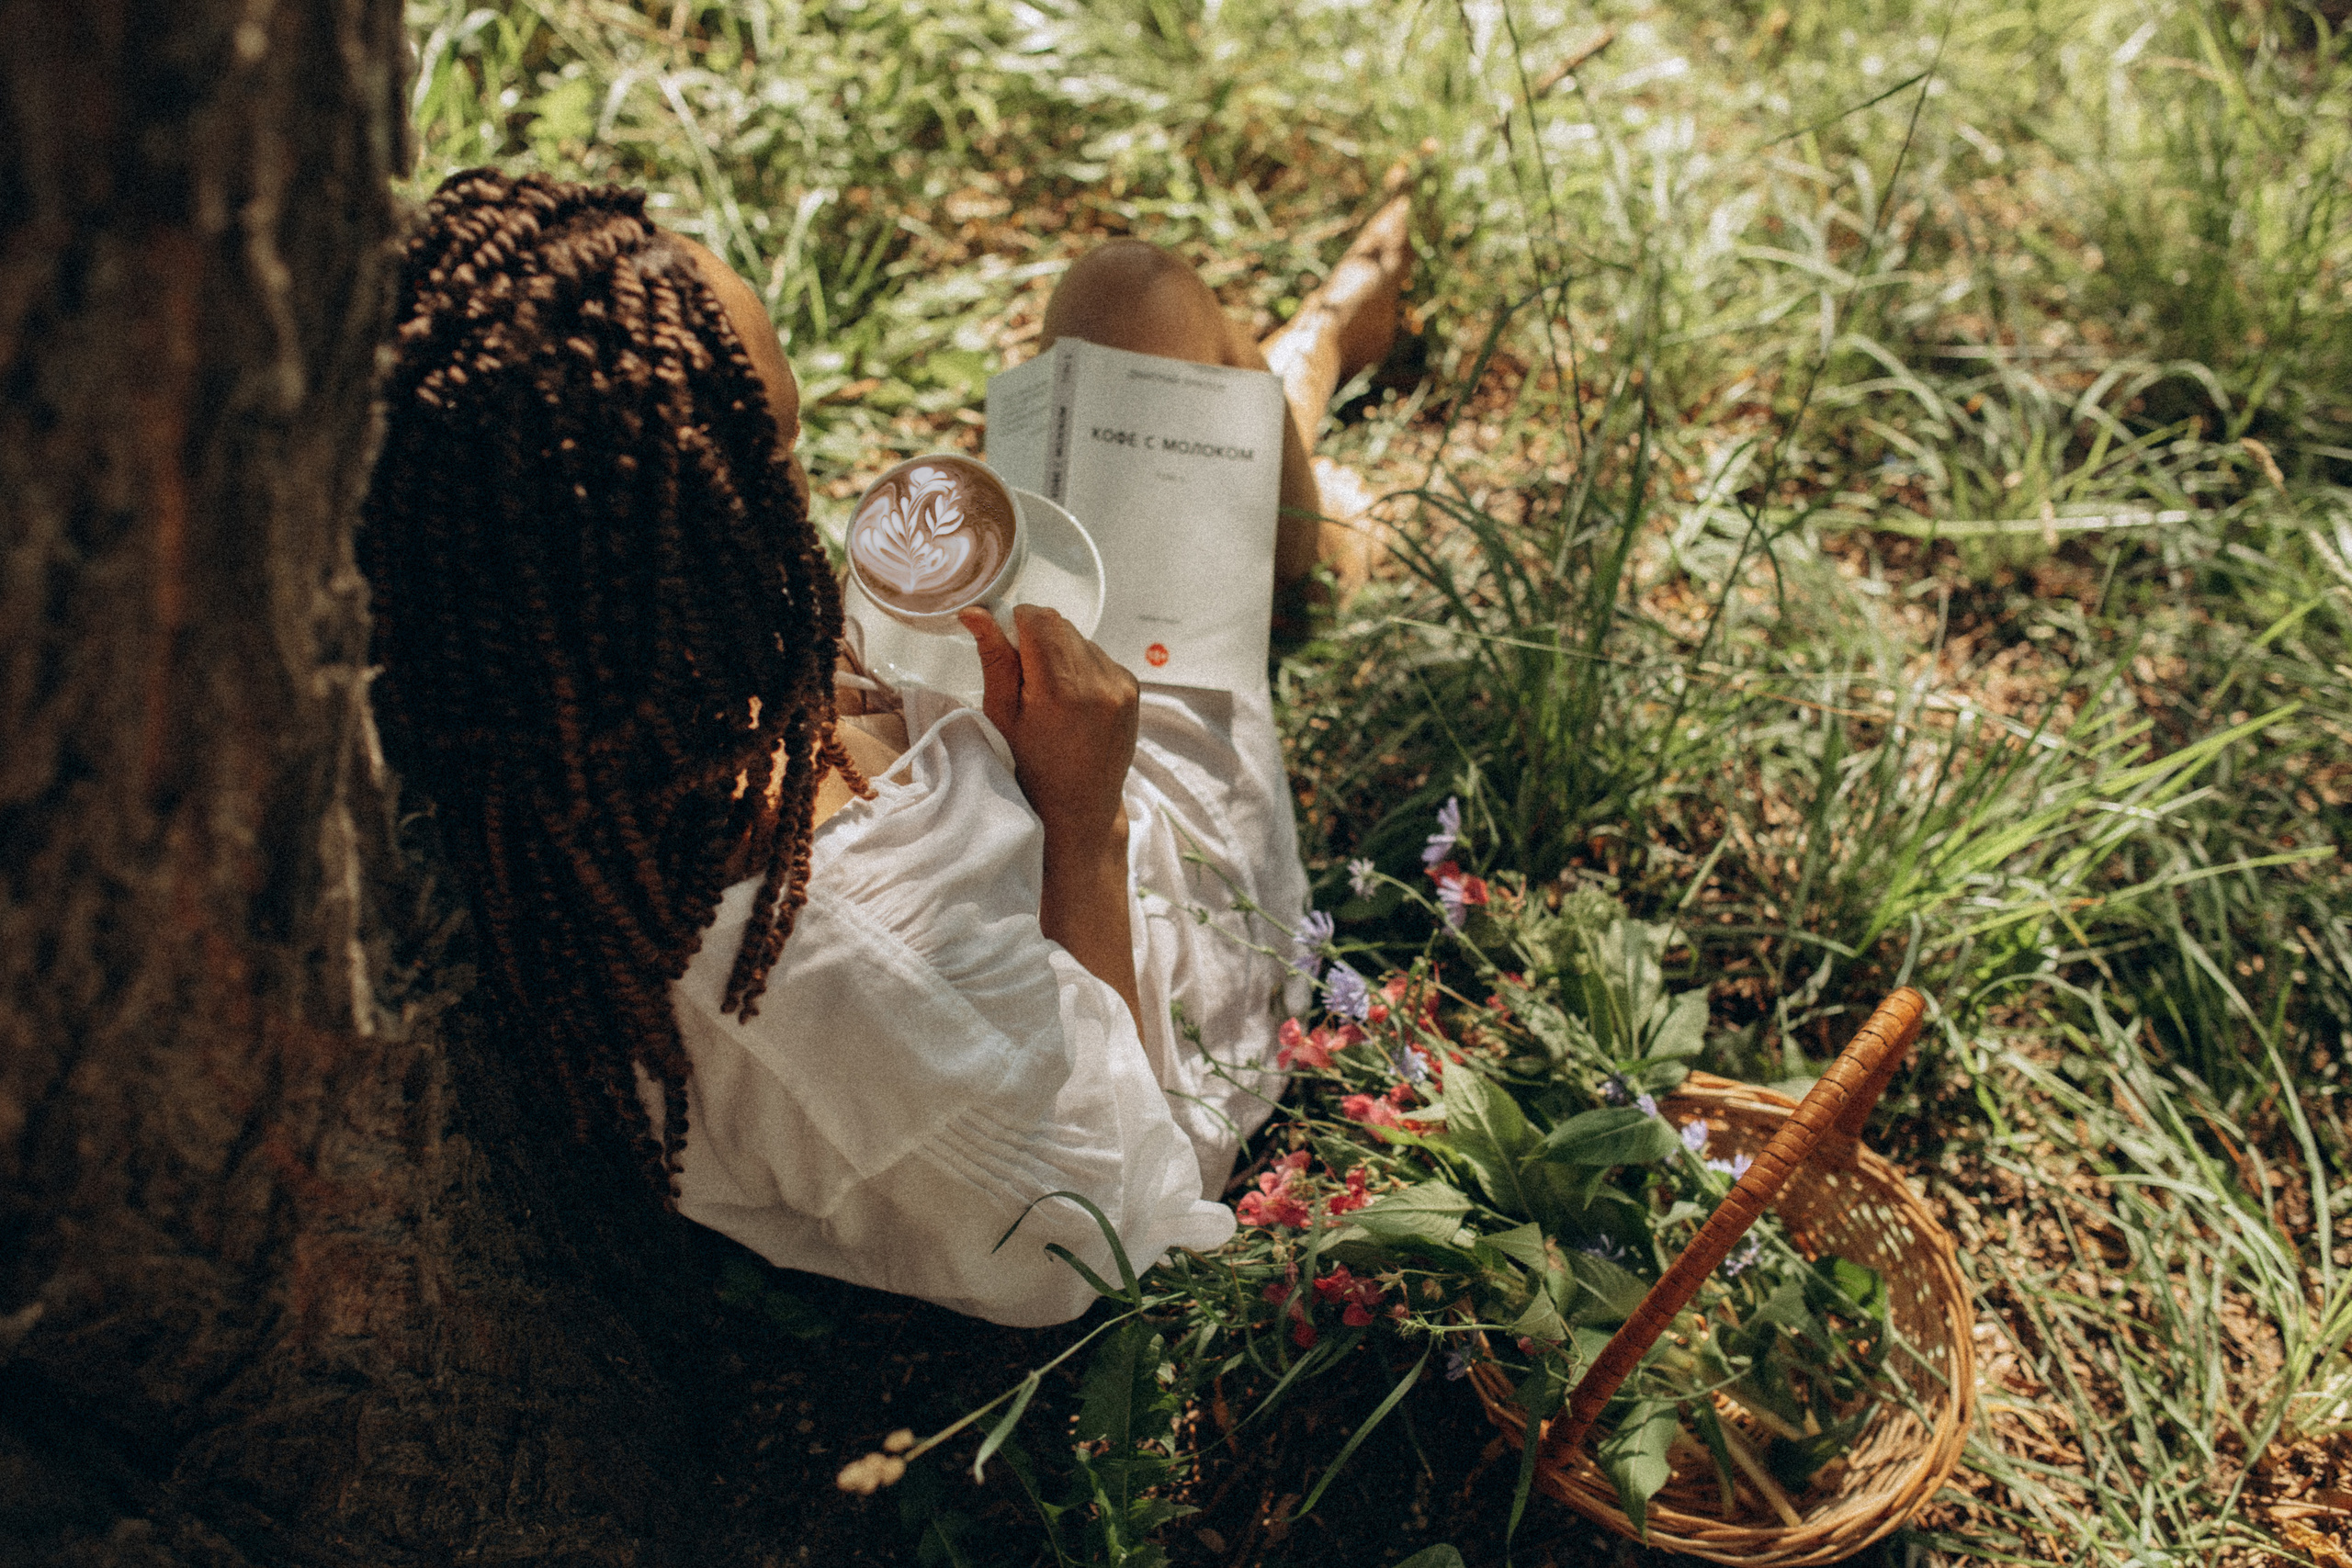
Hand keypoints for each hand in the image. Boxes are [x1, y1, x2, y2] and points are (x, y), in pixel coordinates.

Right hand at [962, 605, 1143, 1028]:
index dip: (1015, 626)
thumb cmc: (1030, 772)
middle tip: (1024, 679)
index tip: (1006, 652)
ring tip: (1048, 696)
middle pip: (1060, 624)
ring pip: (1080, 638)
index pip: (1038, 619)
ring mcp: (1122, 685)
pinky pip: (1099, 656)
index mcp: (1062, 690)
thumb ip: (994, 660)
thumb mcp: (1001, 718)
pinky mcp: (1133, 689)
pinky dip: (1080, 667)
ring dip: (1059, 652)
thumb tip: (975, 611)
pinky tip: (1070, 702)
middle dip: (1036, 639)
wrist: (1080, 813)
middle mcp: (1100, 682)